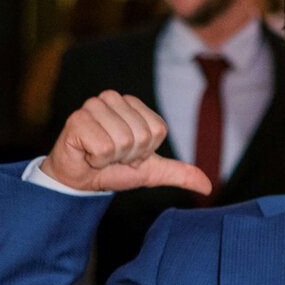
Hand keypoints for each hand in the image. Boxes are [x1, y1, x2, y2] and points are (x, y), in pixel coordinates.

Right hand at [42, 90, 210, 194]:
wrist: (79, 181)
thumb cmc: (113, 170)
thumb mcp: (150, 173)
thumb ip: (178, 173)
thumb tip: (208, 186)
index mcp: (133, 104)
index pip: (158, 131)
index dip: (145, 152)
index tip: (128, 154)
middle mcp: (112, 98)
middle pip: (142, 136)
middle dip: (128, 156)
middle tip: (112, 156)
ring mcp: (92, 106)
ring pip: (123, 141)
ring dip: (112, 159)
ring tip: (99, 155)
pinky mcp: (76, 120)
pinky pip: (104, 148)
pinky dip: (97, 160)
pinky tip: (88, 155)